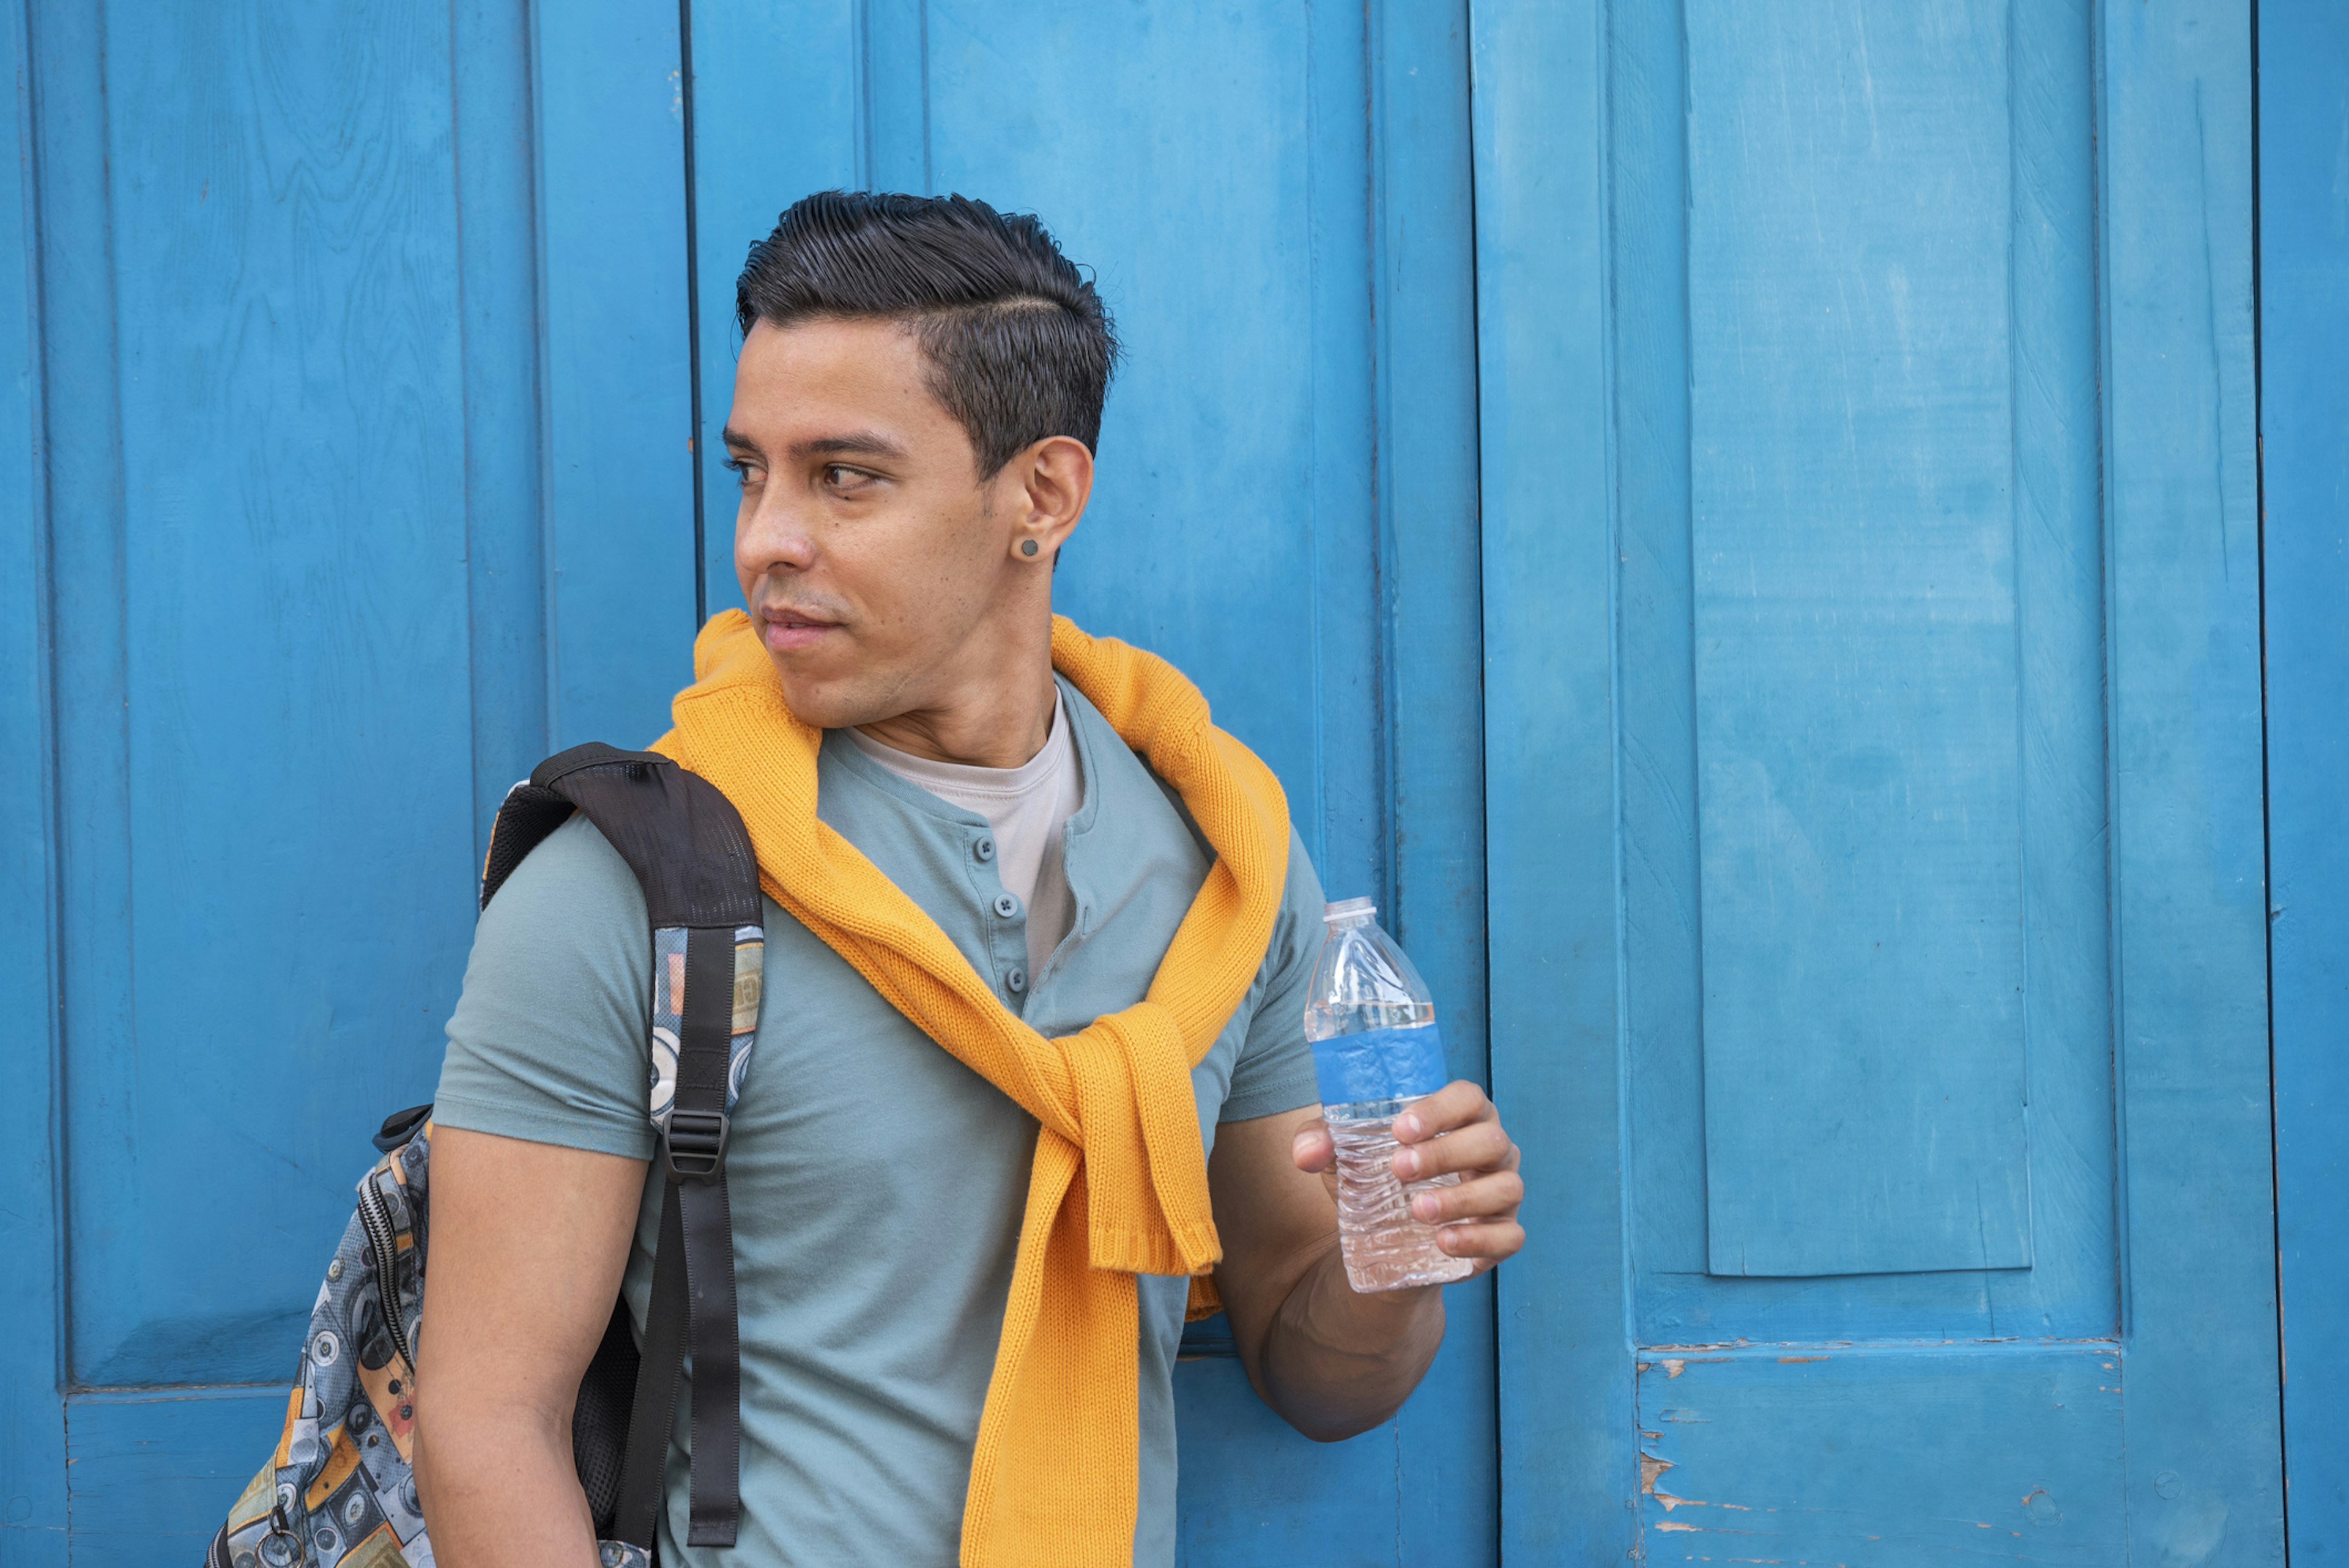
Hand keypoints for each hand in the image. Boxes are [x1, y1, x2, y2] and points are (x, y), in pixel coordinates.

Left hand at [1290, 1080, 1524, 1274]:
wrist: (1388, 1239)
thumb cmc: (1377, 1177)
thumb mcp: (1345, 1156)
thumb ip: (1323, 1142)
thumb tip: (1304, 1151)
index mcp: (1461, 1117)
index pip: (1467, 1097)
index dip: (1439, 1109)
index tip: (1400, 1128)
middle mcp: (1491, 1149)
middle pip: (1491, 1140)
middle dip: (1445, 1153)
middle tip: (1399, 1169)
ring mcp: (1502, 1192)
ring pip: (1506, 1188)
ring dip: (1462, 1199)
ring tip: (1417, 1210)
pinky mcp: (1503, 1234)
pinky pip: (1509, 1236)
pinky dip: (1479, 1240)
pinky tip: (1442, 1242)